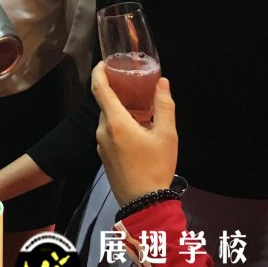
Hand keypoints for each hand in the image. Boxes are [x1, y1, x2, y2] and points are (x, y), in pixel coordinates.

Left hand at [91, 62, 177, 203]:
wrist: (144, 204)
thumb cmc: (156, 168)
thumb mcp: (167, 135)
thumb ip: (164, 106)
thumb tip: (162, 82)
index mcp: (115, 122)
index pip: (99, 88)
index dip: (100, 71)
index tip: (106, 62)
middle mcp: (103, 131)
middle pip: (106, 104)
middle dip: (119, 94)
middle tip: (136, 86)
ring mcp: (101, 145)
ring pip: (109, 119)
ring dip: (122, 112)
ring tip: (142, 111)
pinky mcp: (104, 157)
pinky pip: (109, 133)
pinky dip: (120, 126)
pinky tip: (138, 132)